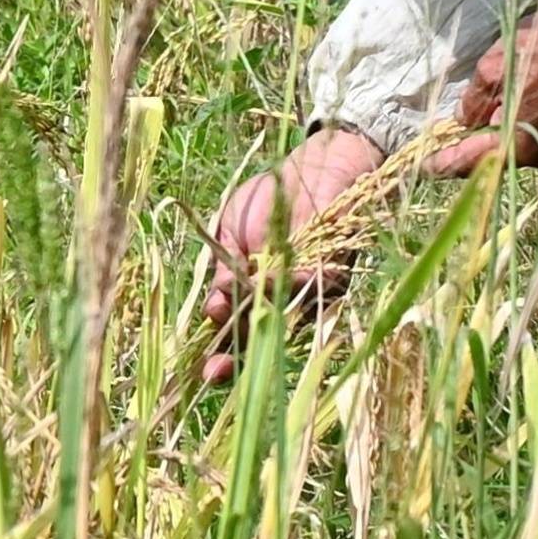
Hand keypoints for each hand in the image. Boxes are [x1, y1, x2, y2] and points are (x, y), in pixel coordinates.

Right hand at [199, 126, 395, 379]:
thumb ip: (226, 261)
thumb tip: (222, 297)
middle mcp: (278, 299)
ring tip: (229, 309)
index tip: (204, 368)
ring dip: (258, 323)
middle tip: (215, 373)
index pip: (232, 329)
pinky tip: (275, 276)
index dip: (219, 351)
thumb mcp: (231, 226)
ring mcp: (306, 292)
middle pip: (256, 339)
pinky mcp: (333, 275)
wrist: (314, 165)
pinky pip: (314, 290)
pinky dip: (294, 285)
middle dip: (235, 358)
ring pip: (284, 321)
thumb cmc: (268, 196)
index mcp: (248, 290)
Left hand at [414, 14, 537, 183]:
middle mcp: (536, 156)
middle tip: (441, 138)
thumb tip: (462, 121)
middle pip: (489, 157)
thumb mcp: (495, 65)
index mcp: (515, 144)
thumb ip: (473, 99)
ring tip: (472, 120)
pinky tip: (504, 111)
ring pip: (510, 147)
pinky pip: (529, 140)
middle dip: (465, 147)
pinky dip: (513, 130)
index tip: (417, 166)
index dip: (438, 164)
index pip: (465, 163)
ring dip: (491, 135)